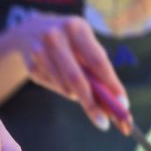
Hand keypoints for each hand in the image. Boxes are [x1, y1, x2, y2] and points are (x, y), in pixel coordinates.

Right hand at [5, 13, 130, 133]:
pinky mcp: (30, 65)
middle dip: (91, 103)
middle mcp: (55, 37)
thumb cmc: (69, 40)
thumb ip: (96, 65)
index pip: (97, 60)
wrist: (29, 30)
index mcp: (76, 27)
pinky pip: (52, 86)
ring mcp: (39, 51)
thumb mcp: (83, 42)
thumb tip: (112, 98)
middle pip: (76, 78)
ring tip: (80, 92)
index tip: (122, 104)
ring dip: (76, 95)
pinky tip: (59, 78)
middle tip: (103, 122)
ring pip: (63, 86)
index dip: (111, 83)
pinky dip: (62, 89)